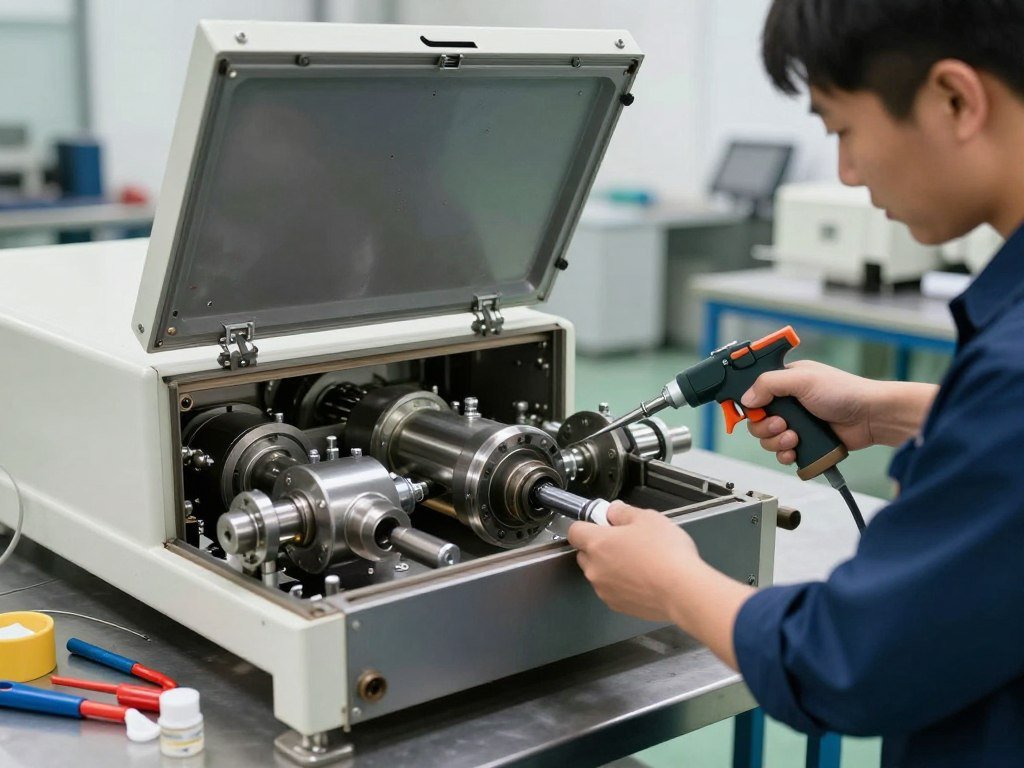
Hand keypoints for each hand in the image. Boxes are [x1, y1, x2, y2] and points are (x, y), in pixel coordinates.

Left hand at [567, 502, 699, 621]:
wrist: (682, 591)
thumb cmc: (666, 554)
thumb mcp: (648, 518)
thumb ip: (623, 512)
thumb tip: (613, 511)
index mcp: (597, 543)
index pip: (574, 531)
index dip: (587, 525)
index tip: (601, 524)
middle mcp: (595, 568)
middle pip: (585, 554)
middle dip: (599, 547)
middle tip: (625, 542)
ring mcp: (604, 589)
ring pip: (599, 573)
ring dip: (610, 567)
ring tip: (639, 562)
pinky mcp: (617, 605)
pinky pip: (611, 590)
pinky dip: (621, 585)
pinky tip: (643, 579)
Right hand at [741, 360, 878, 465]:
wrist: (870, 417)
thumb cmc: (845, 391)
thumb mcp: (803, 379)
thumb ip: (770, 384)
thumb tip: (747, 398)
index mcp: (784, 382)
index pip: (754, 394)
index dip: (749, 405)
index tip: (753, 413)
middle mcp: (787, 403)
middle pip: (757, 421)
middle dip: (765, 427)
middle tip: (782, 424)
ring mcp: (795, 423)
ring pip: (767, 440)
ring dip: (776, 442)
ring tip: (794, 437)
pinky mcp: (804, 442)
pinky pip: (782, 454)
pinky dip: (785, 455)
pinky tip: (795, 450)